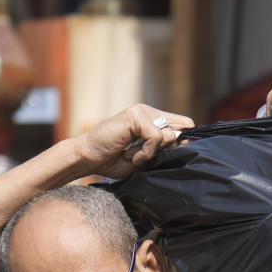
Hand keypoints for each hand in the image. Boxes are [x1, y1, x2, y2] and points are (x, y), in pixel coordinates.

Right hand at [72, 104, 193, 178]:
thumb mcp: (143, 159)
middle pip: (184, 126)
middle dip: (171, 147)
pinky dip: (145, 152)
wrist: (87, 157)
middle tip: (148, 157)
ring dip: (153, 153)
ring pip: (169, 135)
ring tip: (133, 157)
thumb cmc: (111, 160)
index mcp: (151, 121)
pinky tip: (131, 156)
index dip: (184, 141)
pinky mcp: (136, 115)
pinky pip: (156, 137)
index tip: (170, 156)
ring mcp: (143, 111)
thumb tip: (182, 143)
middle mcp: (149, 112)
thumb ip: (162, 151)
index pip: (183, 125)